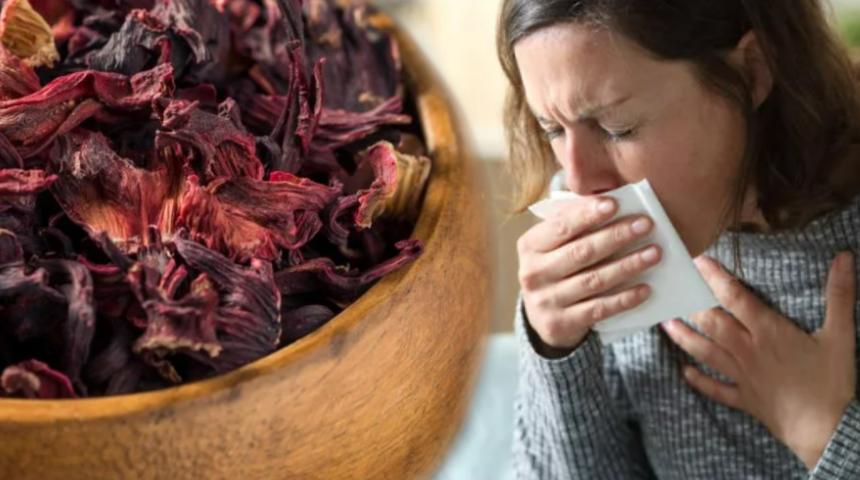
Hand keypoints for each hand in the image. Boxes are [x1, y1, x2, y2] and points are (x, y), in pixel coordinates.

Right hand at [517, 196, 661, 356]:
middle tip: (646, 224)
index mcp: (529, 246)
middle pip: (581, 252)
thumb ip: (573, 224)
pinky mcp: (560, 324)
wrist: (542, 316)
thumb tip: (608, 202)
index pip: (560, 227)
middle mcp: (533, 273)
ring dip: (628, 265)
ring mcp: (545, 301)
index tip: (615, 204)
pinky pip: (599, 309)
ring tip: (654, 253)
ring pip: (594, 280)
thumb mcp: (554, 245)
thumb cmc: (556, 268)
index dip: (587, 214)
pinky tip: (645, 288)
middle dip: (617, 236)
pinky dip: (624, 298)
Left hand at [662, 253, 856, 468]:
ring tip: (665, 324)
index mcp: (768, 332)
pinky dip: (699, 380)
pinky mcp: (744, 399)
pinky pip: (716, 388)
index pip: (735, 297)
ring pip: (706, 352)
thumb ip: (840, 294)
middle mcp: (748, 351)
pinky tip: (684, 372)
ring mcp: (743, 376)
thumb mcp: (841, 334)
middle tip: (672, 290)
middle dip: (691, 305)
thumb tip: (843, 257)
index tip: (698, 261)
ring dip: (684, 337)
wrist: (826, 429)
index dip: (715, 277)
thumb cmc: (832, 382)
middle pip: (712, 323)